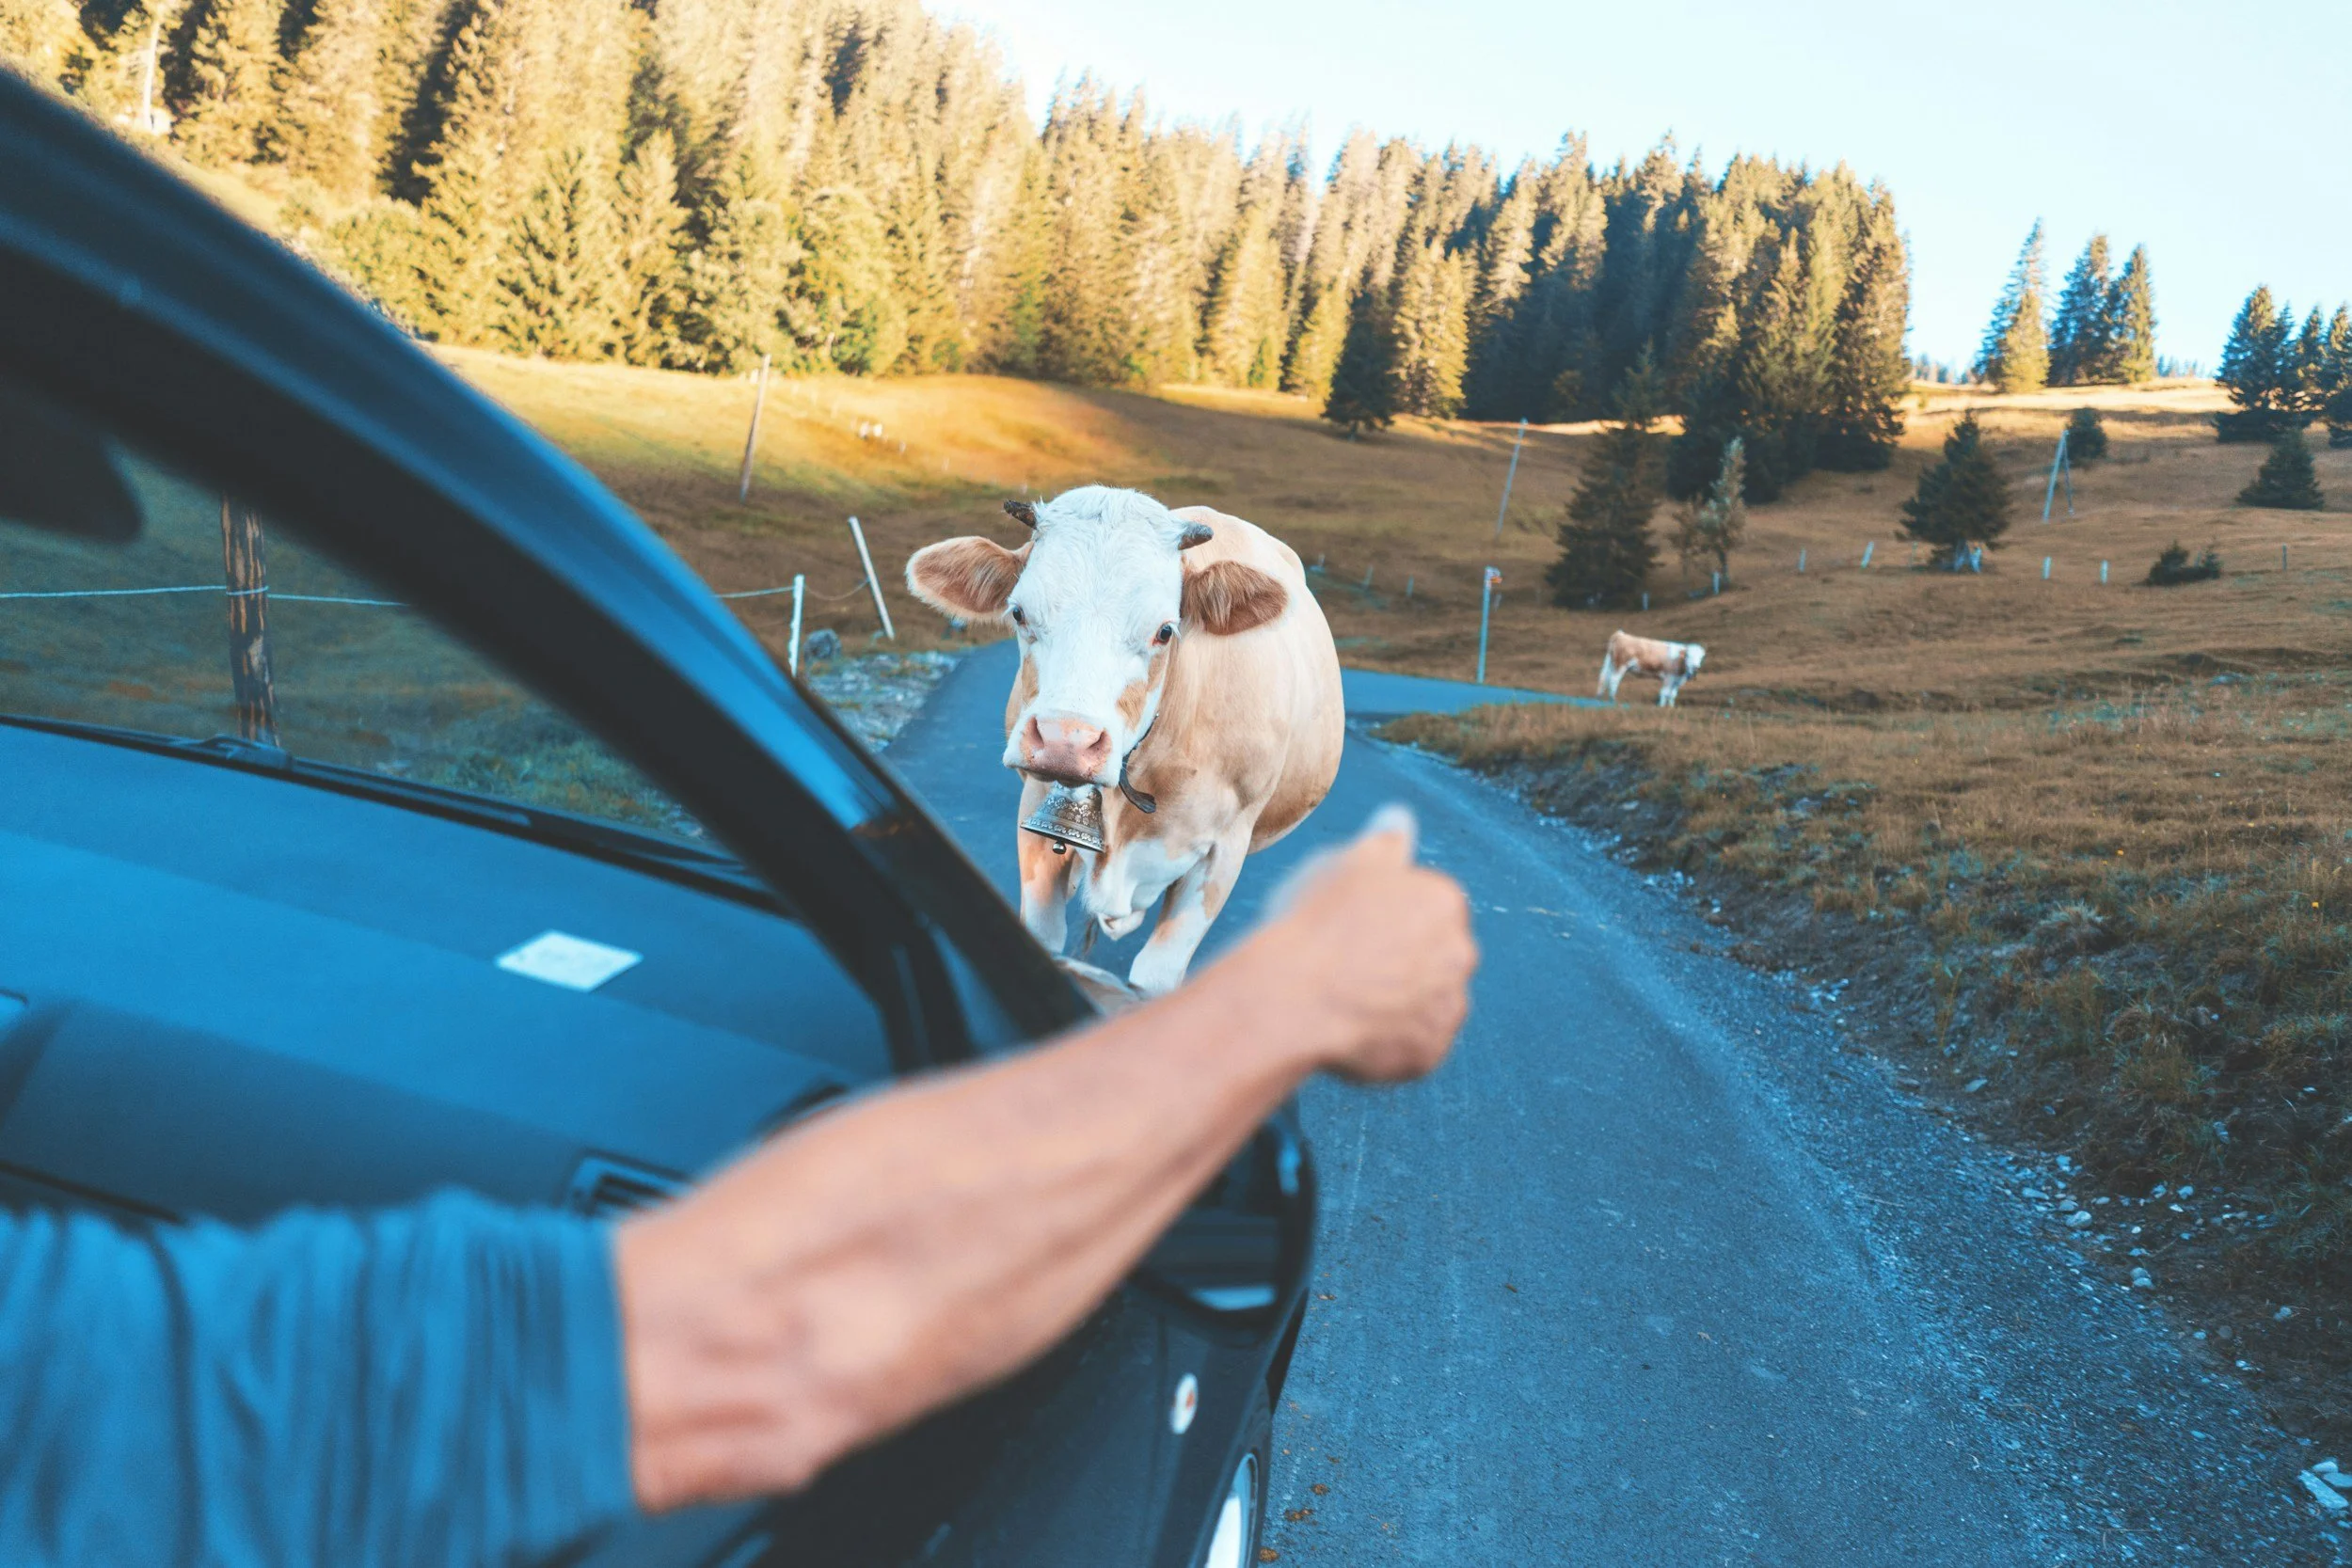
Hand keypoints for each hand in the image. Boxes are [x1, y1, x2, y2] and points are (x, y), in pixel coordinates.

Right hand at [1256, 805, 1475, 1082]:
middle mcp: (1461, 953)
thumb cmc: (1314, 924)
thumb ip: (1384, 842)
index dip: (1387, 918)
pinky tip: (1350, 1029)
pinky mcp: (1430, 1053)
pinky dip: (1389, 1040)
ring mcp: (1448, 1007)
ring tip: (1345, 1000)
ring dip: (1399, 1001)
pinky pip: (1413, 1044)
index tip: (1353, 928)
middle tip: (1349, 965)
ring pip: (1426, 1001)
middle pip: (1434, 954)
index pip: (1427, 906)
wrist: (1293, 999)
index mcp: (1444, 901)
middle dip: (1403, 960)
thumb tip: (1400, 817)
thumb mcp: (1345, 866)